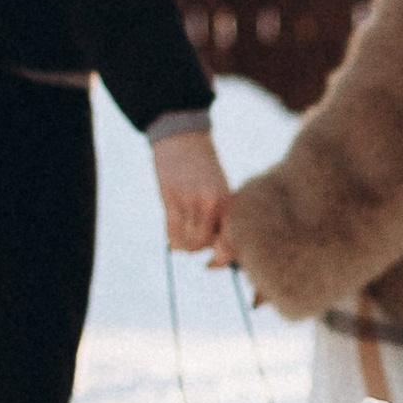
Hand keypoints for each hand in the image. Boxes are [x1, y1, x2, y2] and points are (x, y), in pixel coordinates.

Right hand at [152, 128, 230, 255]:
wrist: (182, 137)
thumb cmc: (202, 166)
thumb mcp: (219, 188)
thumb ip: (221, 215)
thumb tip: (217, 251)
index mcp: (229, 200)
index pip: (232, 241)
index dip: (222, 260)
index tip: (211, 265)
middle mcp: (213, 203)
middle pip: (208, 245)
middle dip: (201, 251)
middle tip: (193, 248)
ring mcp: (191, 201)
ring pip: (189, 242)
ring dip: (184, 245)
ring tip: (181, 238)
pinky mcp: (171, 198)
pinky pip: (172, 232)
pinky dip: (172, 240)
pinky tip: (171, 238)